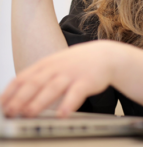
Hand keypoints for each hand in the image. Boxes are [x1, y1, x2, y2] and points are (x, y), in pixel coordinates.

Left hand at [0, 40, 119, 117]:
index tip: (0, 106)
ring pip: (53, 87)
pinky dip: (69, 104)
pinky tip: (62, 114)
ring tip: (29, 114)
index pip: (23, 77)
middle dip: (21, 98)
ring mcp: (72, 74)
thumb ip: (37, 78)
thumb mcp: (55, 65)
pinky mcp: (87, 81)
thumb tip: (13, 99)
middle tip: (10, 112)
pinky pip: (77, 93)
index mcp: (46, 64)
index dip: (10, 92)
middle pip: (36, 82)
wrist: (105, 55)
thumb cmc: (76, 64)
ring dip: (40, 101)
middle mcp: (57, 68)